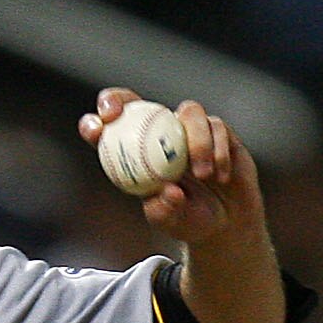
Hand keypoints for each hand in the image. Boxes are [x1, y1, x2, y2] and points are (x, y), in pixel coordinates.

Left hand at [79, 87, 267, 251]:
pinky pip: (217, 127)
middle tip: (117, 114)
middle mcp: (160, 135)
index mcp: (137, 156)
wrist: (227, 223)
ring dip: (195, 141)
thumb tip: (169, 190)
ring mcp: (189, 129)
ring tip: (202, 174)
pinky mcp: (218, 131)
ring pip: (188, 112)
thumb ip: (163, 209)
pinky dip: (218, 151)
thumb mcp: (170, 222)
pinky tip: (220, 176)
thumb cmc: (188, 221)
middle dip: (119, 100)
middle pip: (134, 103)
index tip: (96, 129)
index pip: (109, 131)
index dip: (95, 123)